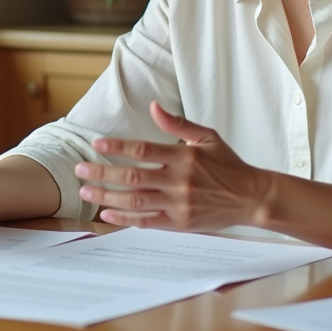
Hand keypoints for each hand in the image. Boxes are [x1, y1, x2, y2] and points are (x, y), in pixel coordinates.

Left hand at [74, 101, 269, 229]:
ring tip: (86, 190)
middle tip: (79, 169)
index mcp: (184, 157)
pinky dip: (124, 218)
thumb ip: (178, 124)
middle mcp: (179, 181)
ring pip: (135, 200)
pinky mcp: (180, 224)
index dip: (117, 146)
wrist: (251, 197)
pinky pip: (146, 222)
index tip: (97, 144)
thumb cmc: (229, 165)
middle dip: (102, 172)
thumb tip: (154, 107)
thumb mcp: (207, 137)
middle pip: (132, 176)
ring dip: (107, 195)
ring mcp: (178, 205)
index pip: (143, 150)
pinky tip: (107, 213)